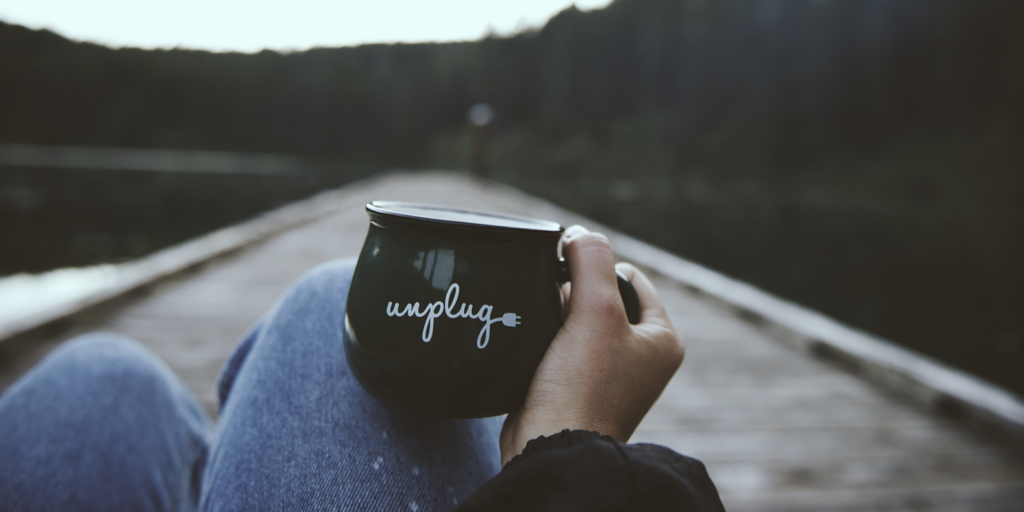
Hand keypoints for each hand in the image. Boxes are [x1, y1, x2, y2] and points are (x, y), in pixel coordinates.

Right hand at [499, 225, 684, 465]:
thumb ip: (592, 261)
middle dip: (575, 296)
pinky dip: (547, 340)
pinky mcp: (578, 387)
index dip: (598, 270)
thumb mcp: (595, 311)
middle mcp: (642, 359)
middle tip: (561, 315)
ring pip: (578, 321)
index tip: (572, 282)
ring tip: (549, 335)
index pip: (632, 278)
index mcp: (662, 340)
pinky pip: (562, 347)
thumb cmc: (582, 387)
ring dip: (558, 318)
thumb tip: (580, 234)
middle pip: (603, 298)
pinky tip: (537, 348)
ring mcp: (610, 376)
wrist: (550, 447)